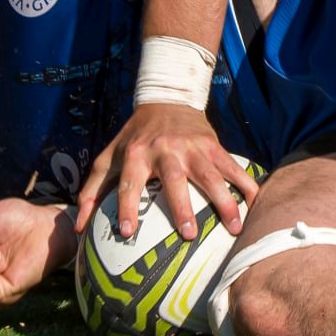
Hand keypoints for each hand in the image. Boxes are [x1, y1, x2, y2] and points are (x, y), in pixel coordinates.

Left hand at [74, 103, 259, 241]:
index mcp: (136, 154)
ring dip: (224, 201)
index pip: (128, 184)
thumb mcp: (108, 156)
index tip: (127, 233)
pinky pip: (232, 167)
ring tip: (234, 227)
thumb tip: (79, 227)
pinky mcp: (213, 145)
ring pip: (210, 176)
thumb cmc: (133, 136)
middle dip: (181, 208)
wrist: (166, 99)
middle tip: (189, 235)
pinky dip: (246, 183)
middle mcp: (164, 151)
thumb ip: (91, 189)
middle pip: (174, 181)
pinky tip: (256, 202)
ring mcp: (192, 148)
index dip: (126, 207)